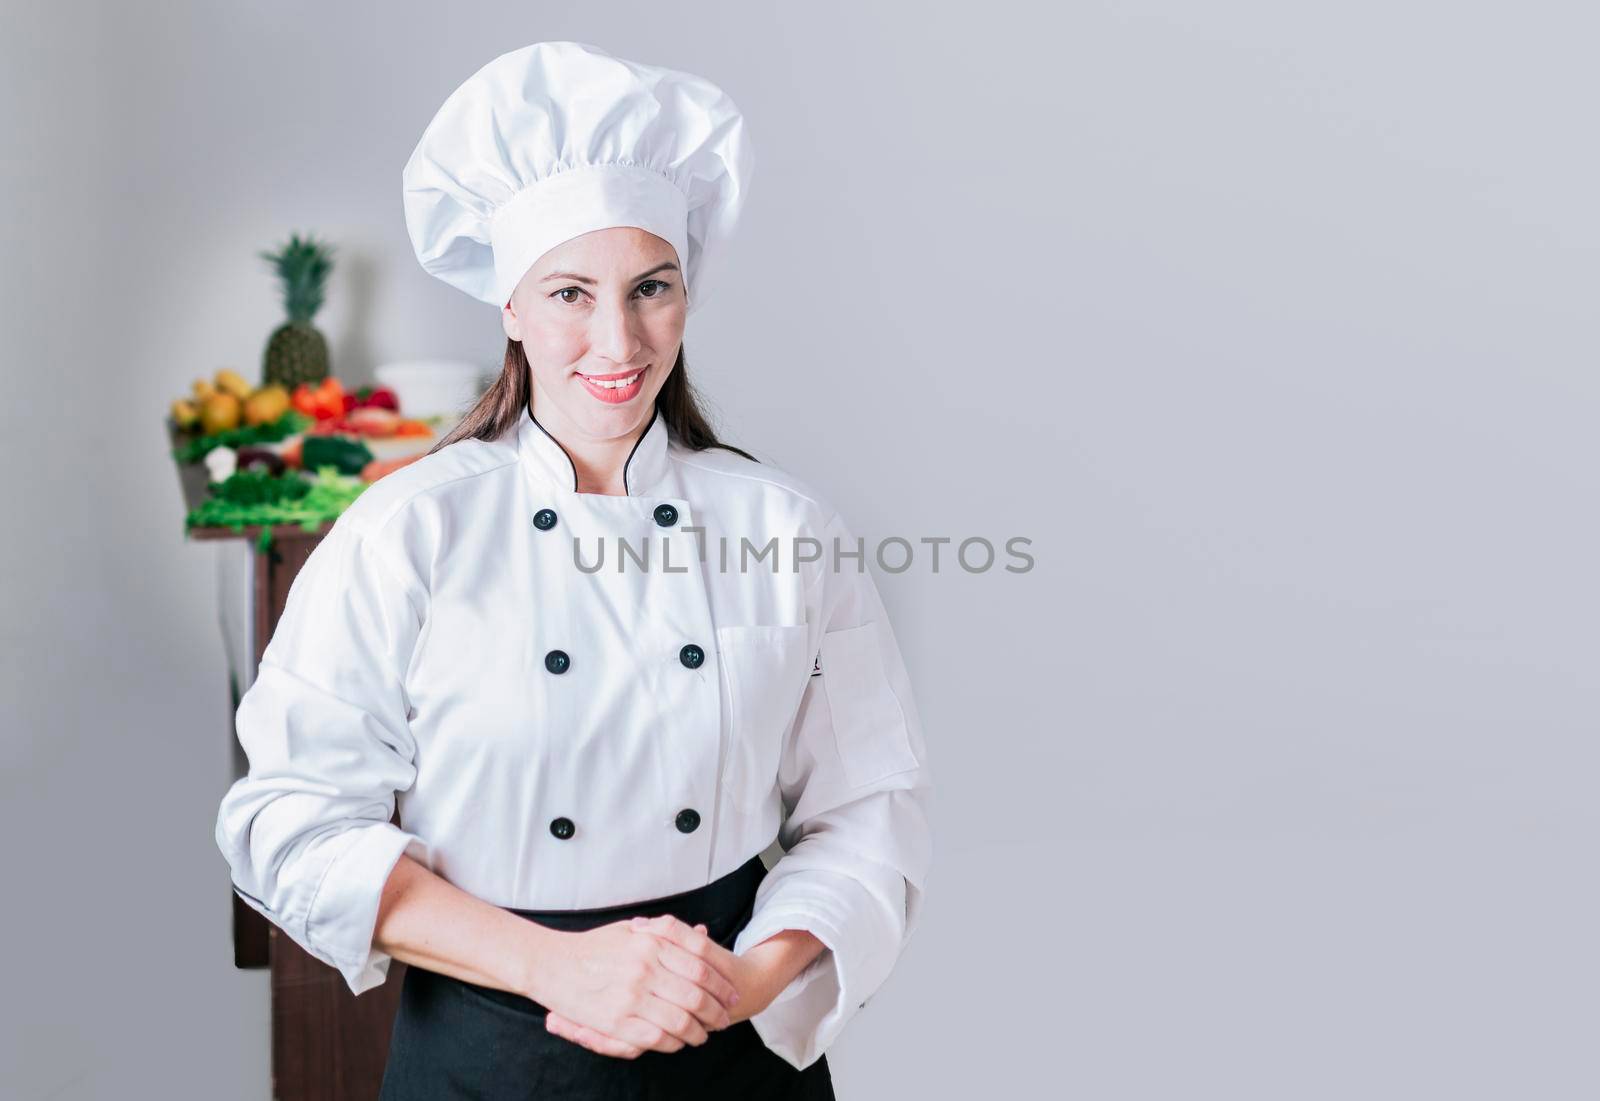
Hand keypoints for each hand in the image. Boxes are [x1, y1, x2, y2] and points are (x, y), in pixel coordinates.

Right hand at [526, 916, 741, 1058]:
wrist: (550, 963)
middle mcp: (645, 967)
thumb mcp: (631, 929)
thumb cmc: (592, 946)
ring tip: (705, 1034)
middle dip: (717, 1009)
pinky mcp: (616, 1021)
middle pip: (697, 993)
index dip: (722, 981)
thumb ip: (667, 932)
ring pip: (681, 1019)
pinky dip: (675, 1043)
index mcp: (651, 941)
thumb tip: (702, 933)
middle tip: (724, 1017)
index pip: (702, 963)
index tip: (732, 992)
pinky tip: (680, 1042)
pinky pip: (657, 1037)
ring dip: (700, 1030)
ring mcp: (630, 995)